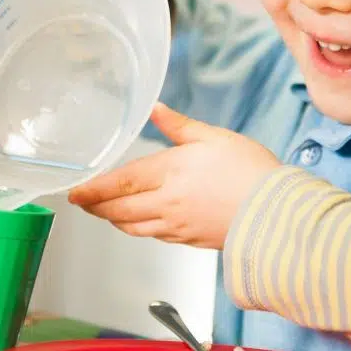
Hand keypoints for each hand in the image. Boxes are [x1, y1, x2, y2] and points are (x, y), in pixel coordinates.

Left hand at [68, 105, 280, 248]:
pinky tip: (139, 223)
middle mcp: (166, 203)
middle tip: (82, 203)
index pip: (120, 182)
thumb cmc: (249, 171)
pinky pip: (153, 236)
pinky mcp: (188, 240)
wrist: (276, 212)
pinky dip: (137, 229)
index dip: (93, 188)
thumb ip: (179, 126)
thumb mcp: (214, 137)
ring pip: (132, 227)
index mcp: (170, 172)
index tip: (74, 191)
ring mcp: (176, 226)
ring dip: (113, 219)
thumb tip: (156, 109)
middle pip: (119, 209)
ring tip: (105, 212)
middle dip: (96, 207)